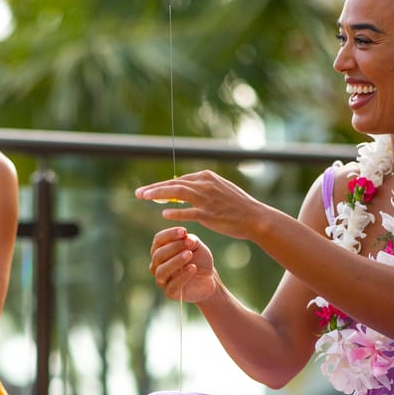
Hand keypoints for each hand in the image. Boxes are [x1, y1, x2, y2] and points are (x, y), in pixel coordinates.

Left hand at [136, 170, 265, 240]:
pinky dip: (176, 212)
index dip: (161, 186)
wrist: (255, 218)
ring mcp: (207, 199)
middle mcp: (205, 184)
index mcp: (206, 177)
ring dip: (158, 194)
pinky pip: (189, 212)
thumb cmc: (236, 206)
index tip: (148, 191)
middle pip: (174, 184)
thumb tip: (182, 189)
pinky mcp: (210, 214)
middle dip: (154, 188)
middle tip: (138, 193)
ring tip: (144, 197)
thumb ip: (200, 188)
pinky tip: (164, 214)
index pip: (178, 180)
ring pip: (177, 194)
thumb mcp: (218, 189)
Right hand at [149, 226, 215, 302]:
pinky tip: (193, 268)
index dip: (170, 234)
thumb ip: (191, 240)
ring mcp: (162, 280)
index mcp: (160, 250)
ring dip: (175, 261)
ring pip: (162, 271)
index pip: (158, 240)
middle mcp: (157, 265)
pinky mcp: (170, 293)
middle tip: (189, 244)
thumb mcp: (197, 246)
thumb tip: (186, 237)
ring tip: (189, 255)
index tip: (184, 231)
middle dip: (174, 247)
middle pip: (158, 255)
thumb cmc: (199, 259)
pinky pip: (172, 285)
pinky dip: (183, 276)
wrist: (209, 279)